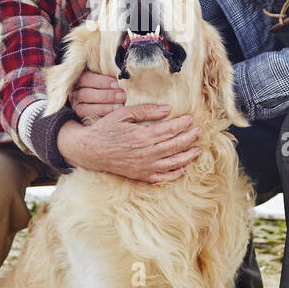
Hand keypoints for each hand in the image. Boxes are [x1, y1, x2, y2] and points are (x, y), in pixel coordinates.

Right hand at [56, 105, 200, 183]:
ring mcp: (145, 166)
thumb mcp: (123, 113)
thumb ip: (146, 111)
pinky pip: (163, 177)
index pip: (170, 130)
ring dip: (187, 156)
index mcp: (143, 136)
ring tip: (197, 150)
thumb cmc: (105, 129)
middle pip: (175, 145)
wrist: (90, 150)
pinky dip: (175, 174)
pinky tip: (183, 168)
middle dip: (189, 138)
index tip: (191, 119)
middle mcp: (146, 153)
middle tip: (198, 131)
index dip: (183, 124)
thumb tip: (167, 110)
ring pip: (173, 162)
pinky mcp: (141, 176)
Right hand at [69, 69, 125, 120]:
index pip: (85, 79)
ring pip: (84, 109)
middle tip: (122, 96)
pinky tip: (113, 117)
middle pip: (85, 94)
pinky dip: (100, 118)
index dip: (101, 81)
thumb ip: (110, 80)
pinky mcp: (82, 120)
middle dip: (105, 95)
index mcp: (79, 82)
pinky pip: (87, 121)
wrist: (107, 109)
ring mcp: (77, 108)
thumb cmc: (110, 90)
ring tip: (119, 107)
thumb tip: (121, 79)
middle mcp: (74, 95)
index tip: (116, 84)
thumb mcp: (108, 82)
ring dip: (104, 108)